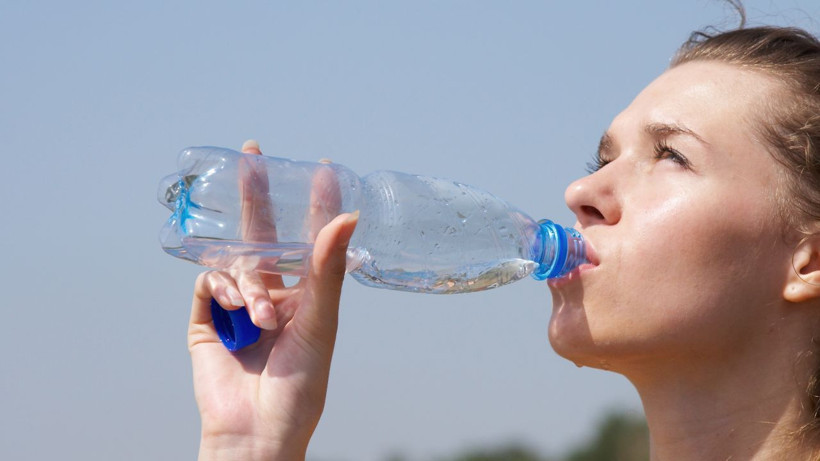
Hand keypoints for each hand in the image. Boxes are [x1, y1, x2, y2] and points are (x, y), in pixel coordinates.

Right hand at [189, 140, 357, 459]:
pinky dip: (221, 287)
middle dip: (257, 194)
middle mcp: (273, 294)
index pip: (310, 238)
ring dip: (248, 282)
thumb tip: (348, 216)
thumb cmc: (300, 385)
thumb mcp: (320, 322)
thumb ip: (328, 268)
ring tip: (260, 315)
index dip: (315, 204)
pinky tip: (235, 307)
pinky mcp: (206, 319)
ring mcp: (238, 305)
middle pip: (262, 233)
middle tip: (253, 153)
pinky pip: (208, 283)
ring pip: (236, 262)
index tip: (321, 167)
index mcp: (305, 295)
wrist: (257, 430)